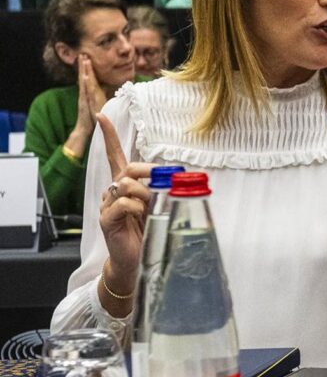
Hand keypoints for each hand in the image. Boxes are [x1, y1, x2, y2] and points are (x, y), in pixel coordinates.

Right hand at [64, 56, 105, 156]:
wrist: (85, 128)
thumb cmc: (93, 117)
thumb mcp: (100, 104)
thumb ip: (102, 96)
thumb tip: (108, 89)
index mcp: (89, 93)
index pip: (89, 79)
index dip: (88, 69)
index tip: (88, 58)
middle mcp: (85, 93)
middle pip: (84, 77)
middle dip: (84, 65)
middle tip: (83, 53)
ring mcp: (84, 97)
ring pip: (84, 81)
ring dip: (83, 70)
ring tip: (83, 59)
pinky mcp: (85, 102)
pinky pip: (85, 90)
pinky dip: (84, 83)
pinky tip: (84, 75)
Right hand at [96, 114, 154, 310]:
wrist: (135, 261)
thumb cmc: (147, 232)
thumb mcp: (157, 207)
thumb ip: (160, 190)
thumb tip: (175, 177)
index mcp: (124, 186)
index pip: (114, 155)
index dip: (109, 136)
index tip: (102, 116)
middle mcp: (112, 192)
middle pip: (126, 168)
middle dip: (147, 172)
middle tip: (163, 185)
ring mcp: (107, 206)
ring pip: (125, 185)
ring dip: (145, 193)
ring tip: (152, 208)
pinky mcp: (107, 220)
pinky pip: (123, 204)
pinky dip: (137, 207)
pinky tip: (141, 217)